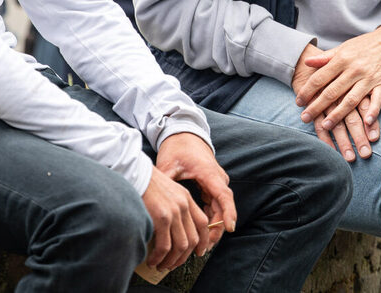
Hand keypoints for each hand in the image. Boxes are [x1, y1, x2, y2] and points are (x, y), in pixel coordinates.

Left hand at [142, 133, 236, 271]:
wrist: (183, 132)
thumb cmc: (177, 147)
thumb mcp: (168, 164)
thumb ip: (164, 182)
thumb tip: (151, 200)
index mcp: (209, 173)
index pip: (224, 196)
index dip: (228, 213)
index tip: (229, 228)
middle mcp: (217, 179)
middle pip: (223, 207)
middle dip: (217, 229)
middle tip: (204, 248)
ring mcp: (216, 182)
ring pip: (220, 209)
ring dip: (213, 227)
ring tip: (201, 247)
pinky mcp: (212, 185)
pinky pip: (215, 205)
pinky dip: (209, 219)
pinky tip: (199, 233)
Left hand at [296, 27, 380, 130]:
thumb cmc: (364, 45)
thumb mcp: (343, 47)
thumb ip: (325, 57)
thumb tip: (307, 62)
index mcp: (342, 59)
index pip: (320, 77)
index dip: (307, 90)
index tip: (298, 101)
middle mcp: (354, 69)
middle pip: (332, 91)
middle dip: (316, 106)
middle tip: (304, 118)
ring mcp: (368, 78)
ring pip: (351, 99)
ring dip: (338, 114)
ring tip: (326, 125)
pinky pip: (377, 99)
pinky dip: (372, 111)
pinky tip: (366, 123)